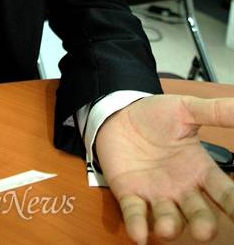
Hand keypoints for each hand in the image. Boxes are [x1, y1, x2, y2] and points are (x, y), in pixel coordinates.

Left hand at [95, 94, 233, 243]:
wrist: (118, 112)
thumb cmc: (155, 115)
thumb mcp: (187, 110)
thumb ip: (216, 112)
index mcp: (200, 170)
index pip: (224, 193)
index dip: (233, 204)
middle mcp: (182, 189)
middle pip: (200, 215)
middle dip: (203, 225)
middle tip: (204, 229)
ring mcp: (156, 194)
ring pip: (169, 220)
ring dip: (169, 226)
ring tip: (167, 226)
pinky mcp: (129, 194)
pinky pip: (135, 214)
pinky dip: (137, 225)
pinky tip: (139, 233)